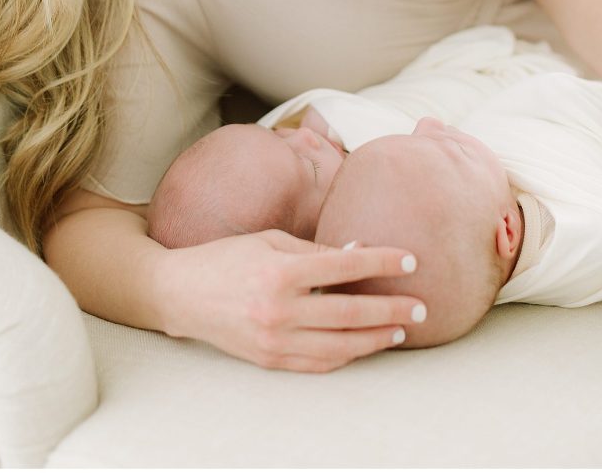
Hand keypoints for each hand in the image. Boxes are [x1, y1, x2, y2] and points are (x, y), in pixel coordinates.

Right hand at [157, 228, 423, 371]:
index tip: (410, 261)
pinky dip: (346, 355)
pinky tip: (365, 345)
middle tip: (421, 305)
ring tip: (401, 328)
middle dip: (391, 308)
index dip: (382, 263)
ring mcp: (275, 339)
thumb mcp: (270, 239)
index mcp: (281, 270)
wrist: (180, 293)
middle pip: (350, 313)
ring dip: (376, 338)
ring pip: (340, 345)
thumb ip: (315, 249)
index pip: (346, 266)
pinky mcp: (270, 359)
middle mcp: (280, 309)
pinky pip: (318, 363)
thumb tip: (359, 252)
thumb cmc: (226, 257)